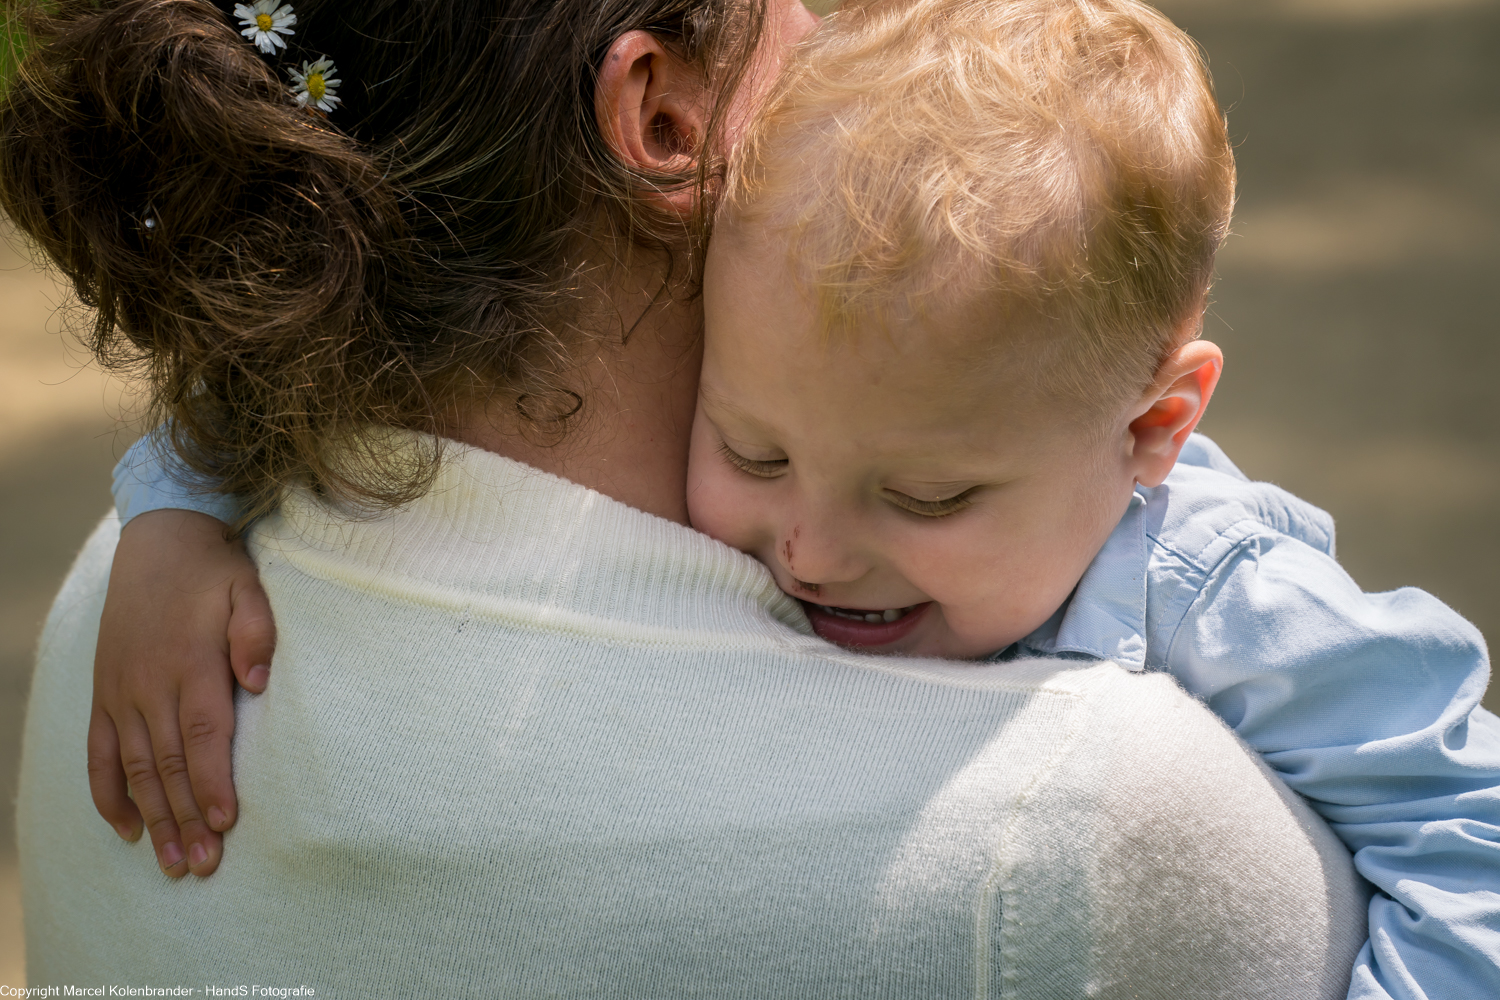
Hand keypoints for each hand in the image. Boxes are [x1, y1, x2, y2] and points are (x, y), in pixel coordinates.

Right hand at [88, 509, 275, 876]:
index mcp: (190, 663)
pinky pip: (99, 753)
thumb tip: (261, 682)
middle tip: (201, 866)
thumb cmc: (214, 572)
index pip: (202, 734)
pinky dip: (110, 793)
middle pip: (167, 763)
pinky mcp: (104, 694)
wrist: (159, 542)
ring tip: (171, 864)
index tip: (225, 822)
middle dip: (185, 818)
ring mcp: (121, 692)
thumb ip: (256, 633)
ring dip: (154, 818)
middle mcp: (149, 683)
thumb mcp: (248, 589)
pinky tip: (127, 829)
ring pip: (135, 767)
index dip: (211, 781)